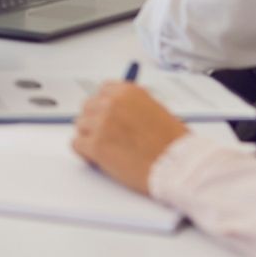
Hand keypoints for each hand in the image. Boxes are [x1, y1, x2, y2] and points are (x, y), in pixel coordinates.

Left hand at [71, 82, 188, 195]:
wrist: (179, 166)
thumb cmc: (174, 144)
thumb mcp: (156, 111)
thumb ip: (133, 106)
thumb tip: (116, 109)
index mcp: (127, 92)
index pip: (102, 90)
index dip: (104, 105)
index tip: (108, 116)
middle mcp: (112, 103)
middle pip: (87, 107)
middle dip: (95, 121)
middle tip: (107, 137)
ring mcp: (102, 123)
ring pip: (81, 126)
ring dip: (90, 137)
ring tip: (108, 150)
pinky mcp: (96, 145)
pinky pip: (76, 145)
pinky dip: (85, 153)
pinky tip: (98, 159)